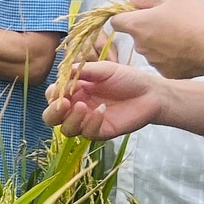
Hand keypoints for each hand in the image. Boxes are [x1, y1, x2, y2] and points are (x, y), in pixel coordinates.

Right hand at [44, 61, 166, 140]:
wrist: (151, 93)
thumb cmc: (128, 78)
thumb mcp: (104, 69)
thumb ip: (83, 70)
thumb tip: (61, 72)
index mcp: (75, 91)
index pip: (53, 96)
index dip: (53, 94)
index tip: (61, 89)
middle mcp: (77, 107)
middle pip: (52, 117)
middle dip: (53, 112)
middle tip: (63, 104)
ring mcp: (87, 121)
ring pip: (66, 129)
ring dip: (70, 119)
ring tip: (82, 107)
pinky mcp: (100, 132)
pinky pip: (87, 133)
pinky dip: (90, 123)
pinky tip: (101, 112)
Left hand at [110, 0, 203, 79]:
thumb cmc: (194, 18)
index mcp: (137, 25)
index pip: (116, 21)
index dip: (126, 15)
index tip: (140, 12)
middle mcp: (140, 45)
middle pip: (136, 36)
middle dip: (147, 29)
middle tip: (170, 22)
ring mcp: (153, 61)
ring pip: (150, 50)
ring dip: (159, 43)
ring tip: (182, 36)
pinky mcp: (166, 73)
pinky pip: (164, 62)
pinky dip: (171, 57)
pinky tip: (187, 50)